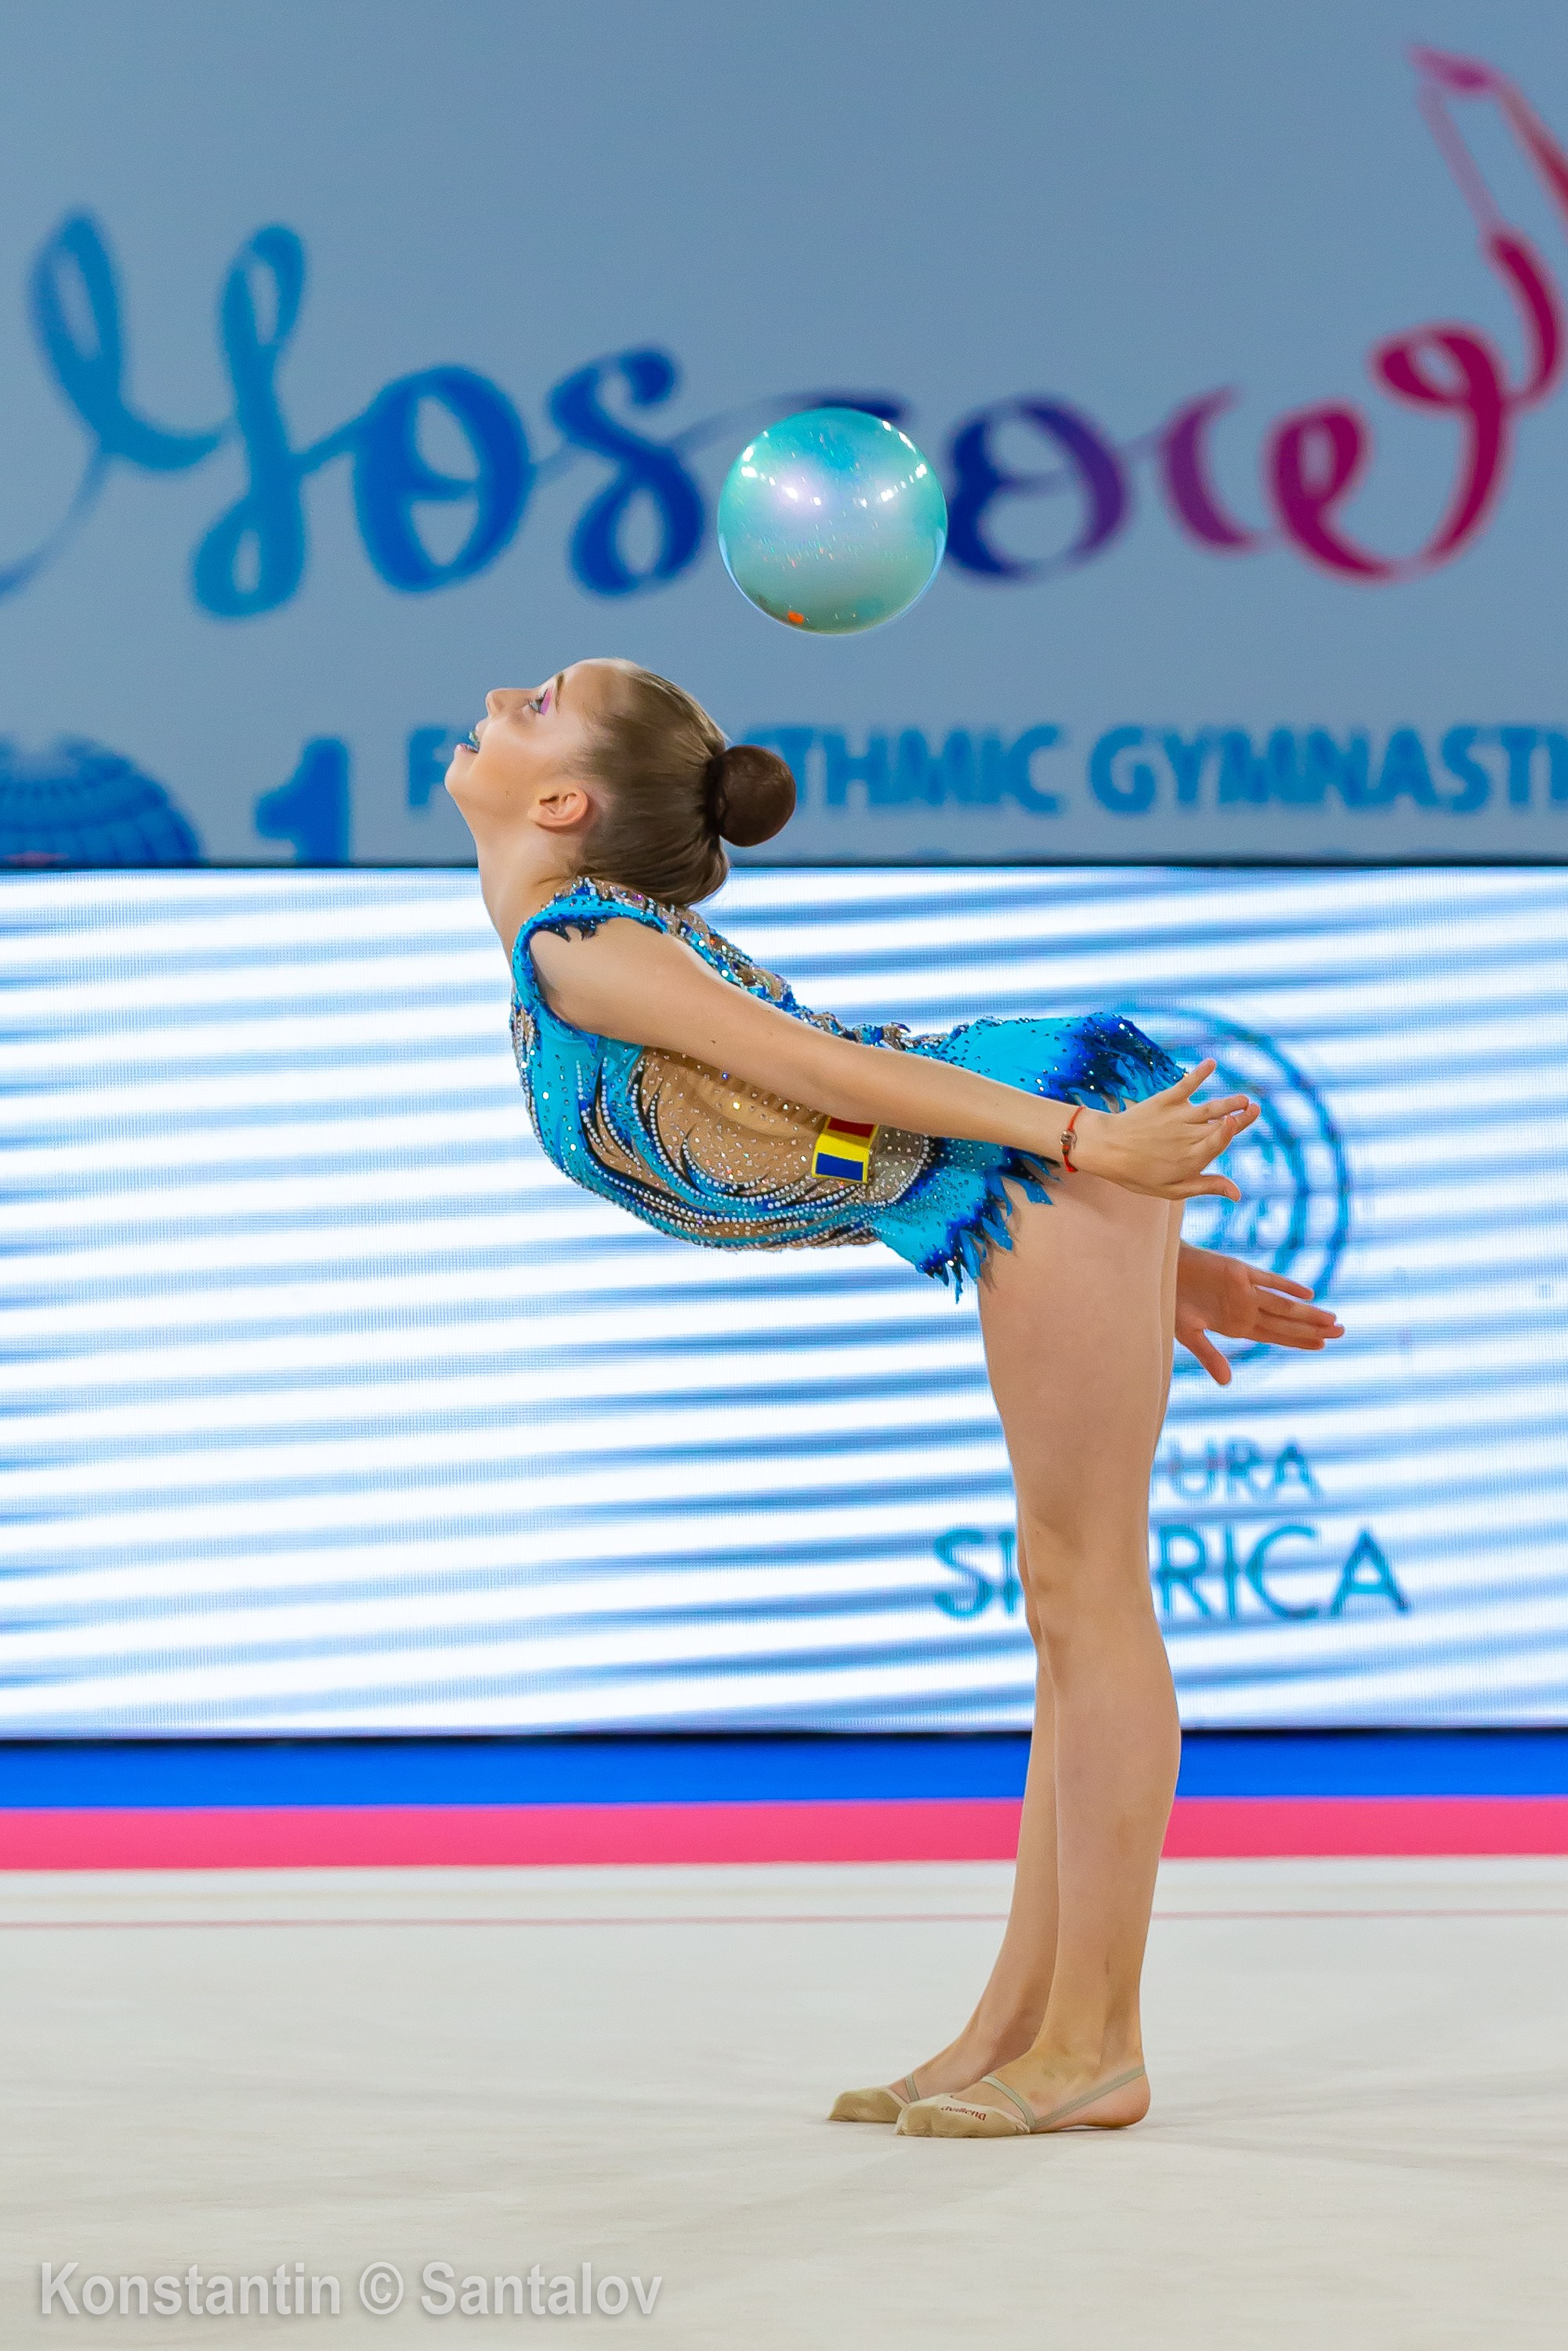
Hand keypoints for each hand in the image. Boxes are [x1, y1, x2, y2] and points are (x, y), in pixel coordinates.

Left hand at [1070, 1060, 1258, 1200]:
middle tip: (1254, 1107)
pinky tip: (1211, 1063)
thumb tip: (1238, 1194)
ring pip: (1209, 1107)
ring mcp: (1176, 1117)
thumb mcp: (1172, 1189)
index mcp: (1190, 1159)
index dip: (1229, 1132)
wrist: (1105, 1148)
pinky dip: (1199, 1074)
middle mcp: (1186, 1136)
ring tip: (1243, 1098)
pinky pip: (1186, 1085)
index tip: (1236, 1121)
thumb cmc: (1138, 1173)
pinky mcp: (1165, 1100)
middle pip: (1219, 1124)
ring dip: (1228, 1101)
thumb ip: (1206, 1186)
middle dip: (1240, 1116)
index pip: (1217, 1143)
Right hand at [1175, 1243, 1344, 1384]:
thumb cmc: (1171, 1302)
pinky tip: (1307, 1294)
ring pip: (1283, 1304)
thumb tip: (1227, 1383)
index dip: (1299, 1341)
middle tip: (1342, 1332)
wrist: (1159, 1270)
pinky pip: (1268, 1279)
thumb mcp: (1188, 1334)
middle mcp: (1246, 1308)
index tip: (1322, 1345)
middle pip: (1286, 1322)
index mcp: (1236, 1325)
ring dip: (1307, 1313)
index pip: (1275, 1336)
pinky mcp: (1238, 1270)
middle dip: (1313, 1328)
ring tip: (1333, 1319)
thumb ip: (1209, 1356)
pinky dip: (1286, 1286)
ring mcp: (1244, 1290)